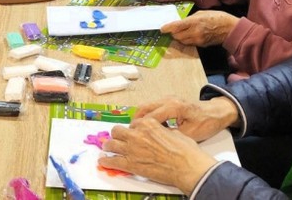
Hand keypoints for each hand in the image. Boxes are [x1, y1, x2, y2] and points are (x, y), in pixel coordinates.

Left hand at [100, 117, 218, 193]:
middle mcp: (136, 134)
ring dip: (108, 146)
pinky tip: (103, 161)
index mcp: (148, 124)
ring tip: (107, 148)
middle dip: (117, 135)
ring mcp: (131, 148)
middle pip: (117, 131)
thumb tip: (159, 134)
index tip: (132, 133)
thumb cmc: (185, 151)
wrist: (188, 167)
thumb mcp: (174, 133)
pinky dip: (106, 161)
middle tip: (118, 138)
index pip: (133, 123)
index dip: (132, 129)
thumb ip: (161, 131)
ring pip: (111, 144)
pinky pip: (112, 161)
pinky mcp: (130, 164)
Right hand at [133, 96, 239, 141]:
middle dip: (136, 122)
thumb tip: (156, 142)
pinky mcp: (170, 101)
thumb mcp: (190, 133)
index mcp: (173, 107)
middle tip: (132, 135)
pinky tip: (149, 128)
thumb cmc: (206, 123)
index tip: (135, 138)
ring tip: (138, 132)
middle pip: (144, 108)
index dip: (141, 129)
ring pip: (147, 106)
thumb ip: (172, 135)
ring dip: (141, 118)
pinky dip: (148, 116)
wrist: (217, 112)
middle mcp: (168, 100)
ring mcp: (168, 99)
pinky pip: (153, 107)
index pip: (150, 117)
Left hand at [161, 11, 239, 46]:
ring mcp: (198, 40)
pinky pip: (189, 43)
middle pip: (177, 36)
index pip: (176, 26)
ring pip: (182, 41)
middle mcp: (195, 32)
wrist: (230, 29)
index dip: (167, 28)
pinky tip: (188, 35)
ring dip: (178, 37)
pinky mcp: (201, 45)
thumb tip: (181, 22)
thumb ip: (190, 18)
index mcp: (194, 22)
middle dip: (172, 33)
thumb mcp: (202, 13)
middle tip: (171, 29)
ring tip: (179, 32)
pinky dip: (186, 40)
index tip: (162, 29)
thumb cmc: (217, 17)